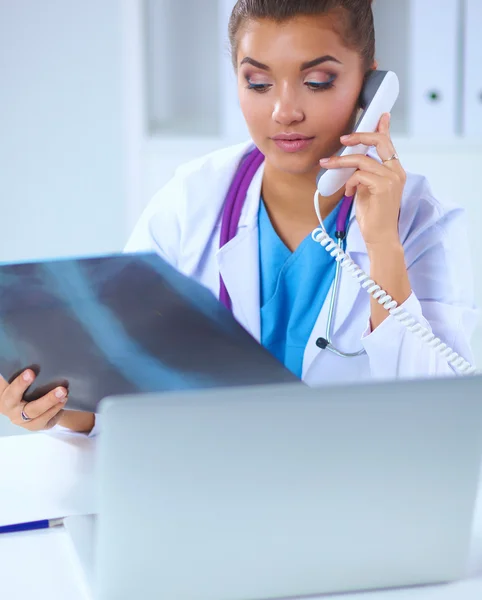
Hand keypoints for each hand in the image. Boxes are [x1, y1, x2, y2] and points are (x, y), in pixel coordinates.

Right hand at [0, 369, 67, 430]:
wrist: (26, 403)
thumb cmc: (22, 386)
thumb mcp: (17, 378)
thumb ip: (19, 370)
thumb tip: (27, 346)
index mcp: (5, 397)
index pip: (11, 391)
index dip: (20, 383)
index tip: (31, 372)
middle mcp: (13, 412)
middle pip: (29, 409)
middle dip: (47, 399)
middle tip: (62, 389)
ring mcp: (25, 422)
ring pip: (40, 416)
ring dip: (54, 405)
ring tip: (65, 394)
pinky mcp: (38, 426)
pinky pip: (47, 421)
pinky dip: (57, 411)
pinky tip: (64, 401)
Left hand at [319, 113, 406, 248]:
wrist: (379, 237)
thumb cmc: (373, 216)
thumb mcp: (367, 189)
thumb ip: (365, 174)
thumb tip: (353, 163)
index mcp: (395, 171)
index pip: (388, 143)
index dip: (383, 128)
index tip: (379, 116)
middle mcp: (397, 172)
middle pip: (379, 142)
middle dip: (359, 136)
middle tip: (342, 139)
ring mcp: (392, 178)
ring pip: (362, 159)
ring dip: (341, 162)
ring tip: (328, 165)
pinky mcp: (383, 186)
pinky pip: (359, 174)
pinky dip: (349, 181)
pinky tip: (347, 193)